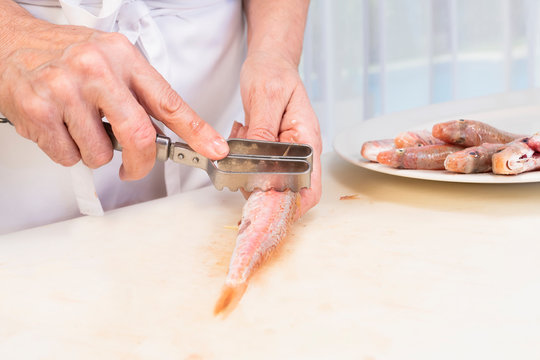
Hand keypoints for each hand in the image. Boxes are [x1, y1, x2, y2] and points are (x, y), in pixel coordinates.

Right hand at [0, 16, 228, 179]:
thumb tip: (169, 132)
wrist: (9, 44)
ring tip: (80, 127)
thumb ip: (138, 94)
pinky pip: (69, 157)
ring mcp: (65, 90)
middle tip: (134, 167)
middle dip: (141, 163)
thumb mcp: (111, 60)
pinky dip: (68, 152)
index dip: (196, 130)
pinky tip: (59, 127)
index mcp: (123, 57)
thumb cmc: (65, 55)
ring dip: (94, 153)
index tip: (214, 149)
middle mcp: (96, 70)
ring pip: (100, 154)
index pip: (168, 100)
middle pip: (139, 136)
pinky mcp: (38, 111)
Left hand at [235, 51, 321, 216]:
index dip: (294, 206)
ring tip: (242, 137)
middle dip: (262, 187)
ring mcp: (287, 152)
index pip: (311, 187)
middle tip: (241, 167)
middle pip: (289, 191)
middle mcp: (301, 151)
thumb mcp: (266, 98)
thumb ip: (263, 131)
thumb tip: (259, 163)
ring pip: (270, 181)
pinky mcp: (273, 151)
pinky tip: (241, 136)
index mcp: (308, 139)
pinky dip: (244, 160)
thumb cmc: (273, 72)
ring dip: (249, 172)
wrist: (269, 61)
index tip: (268, 210)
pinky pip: (259, 168)